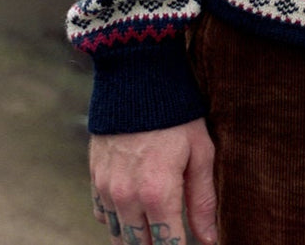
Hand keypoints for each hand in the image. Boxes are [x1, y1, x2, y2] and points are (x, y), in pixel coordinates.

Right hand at [90, 118, 216, 244]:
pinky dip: (117, 221)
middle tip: (172, 232)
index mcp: (158, 194)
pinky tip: (133, 211)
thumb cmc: (176, 113)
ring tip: (155, 228)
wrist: (137, 76)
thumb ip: (203, 200)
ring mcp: (107, 189)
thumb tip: (210, 240)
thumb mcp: (201, 152)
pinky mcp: (95, 178)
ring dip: (136, 239)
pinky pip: (102, 216)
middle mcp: (127, 198)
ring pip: (118, 237)